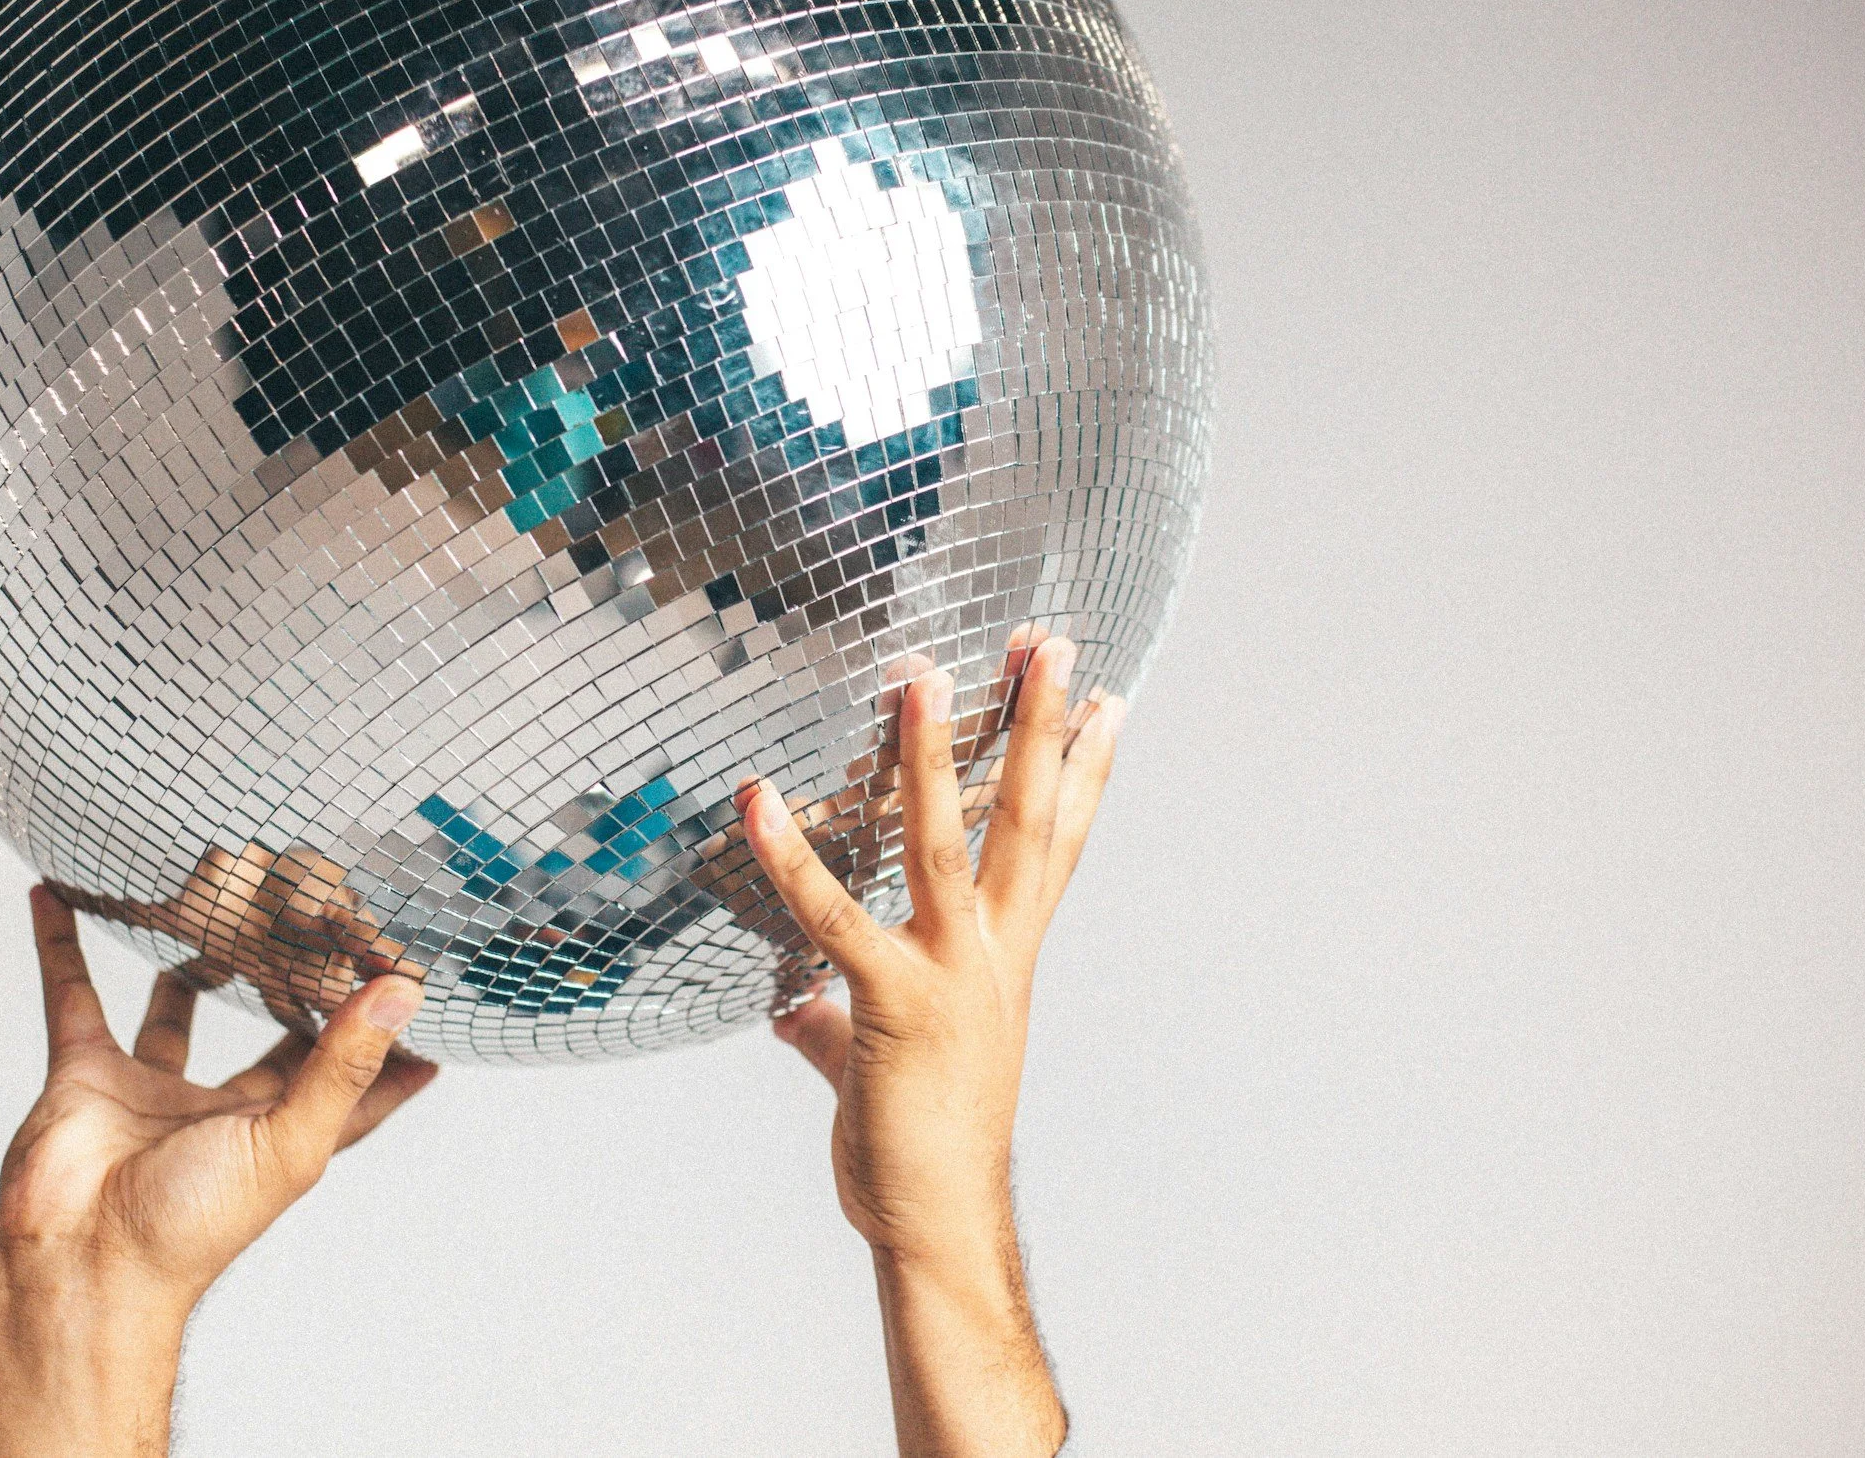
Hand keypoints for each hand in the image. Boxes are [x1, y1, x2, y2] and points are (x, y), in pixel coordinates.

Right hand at [0, 885, 434, 1457]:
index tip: (417, 988)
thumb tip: (402, 997)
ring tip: (217, 897)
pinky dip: (60, 944)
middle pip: (268, 1028)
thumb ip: (344, 1067)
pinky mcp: (86, 1073)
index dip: (384, 1037)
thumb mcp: (288, 1142)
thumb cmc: (189, 1229)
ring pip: (177, 1003)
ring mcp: (152, 1089)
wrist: (80, 1264)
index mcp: (281, 1128)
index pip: (351, 1073)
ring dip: (194, 957)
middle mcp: (222, 1107)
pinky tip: (58, 893)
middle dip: (290, 976)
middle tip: (314, 909)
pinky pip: (73, 993)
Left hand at [737, 627, 1122, 1457]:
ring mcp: (953, 976)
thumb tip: (794, 1006)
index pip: (1054, 841)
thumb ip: (835, 1019)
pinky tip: (756, 802)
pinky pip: (836, 920)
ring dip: (933, 754)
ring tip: (923, 672)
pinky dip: (792, 860)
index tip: (1108, 697)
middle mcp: (994, 954)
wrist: (935, 1223)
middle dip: (1038, 724)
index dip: (1082, 767)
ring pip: (947, 844)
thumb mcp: (876, 1062)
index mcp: (1004, 956)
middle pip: (1026, 818)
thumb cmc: (916, 1147)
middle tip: (1053, 641)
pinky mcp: (895, 1007)